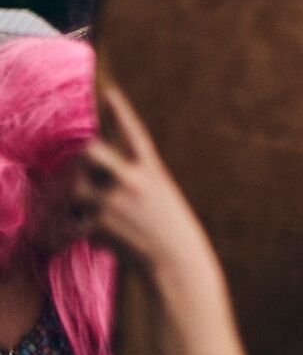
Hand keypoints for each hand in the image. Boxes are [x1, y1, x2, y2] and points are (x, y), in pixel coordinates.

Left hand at [66, 84, 218, 284]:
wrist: (176, 261)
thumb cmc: (173, 232)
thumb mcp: (163, 198)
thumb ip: (137, 185)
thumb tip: (98, 183)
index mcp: (153, 171)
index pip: (134, 134)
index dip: (121, 112)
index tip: (110, 93)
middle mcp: (132, 180)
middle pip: (90, 153)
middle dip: (81, 161)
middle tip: (84, 172)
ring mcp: (113, 201)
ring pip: (74, 190)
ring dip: (75, 202)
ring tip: (89, 216)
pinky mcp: (98, 224)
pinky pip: (74, 224)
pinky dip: (76, 235)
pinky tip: (88, 244)